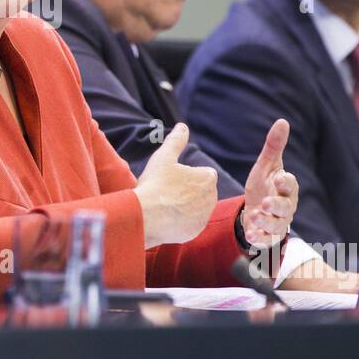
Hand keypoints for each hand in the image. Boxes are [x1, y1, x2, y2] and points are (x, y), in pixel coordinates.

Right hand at [134, 123, 217, 247]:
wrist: (147, 217)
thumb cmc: (155, 184)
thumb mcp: (163, 157)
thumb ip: (176, 140)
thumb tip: (182, 126)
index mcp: (208, 178)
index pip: (203, 173)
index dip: (187, 175)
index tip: (172, 179)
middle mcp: (211, 198)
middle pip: (200, 191)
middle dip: (188, 191)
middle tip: (166, 192)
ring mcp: (204, 217)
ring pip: (195, 208)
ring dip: (184, 206)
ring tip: (164, 205)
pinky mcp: (195, 232)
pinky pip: (189, 224)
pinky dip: (180, 221)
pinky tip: (165, 218)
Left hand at [239, 119, 297, 247]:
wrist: (256, 208)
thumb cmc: (265, 184)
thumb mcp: (266, 165)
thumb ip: (273, 146)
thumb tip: (282, 121)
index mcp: (286, 188)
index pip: (290, 185)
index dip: (286, 182)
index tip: (280, 178)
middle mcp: (285, 207)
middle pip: (285, 208)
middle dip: (276, 206)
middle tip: (265, 203)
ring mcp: (277, 223)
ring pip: (276, 225)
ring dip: (266, 222)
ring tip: (254, 216)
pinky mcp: (267, 236)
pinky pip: (266, 240)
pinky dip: (260, 238)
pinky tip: (251, 235)